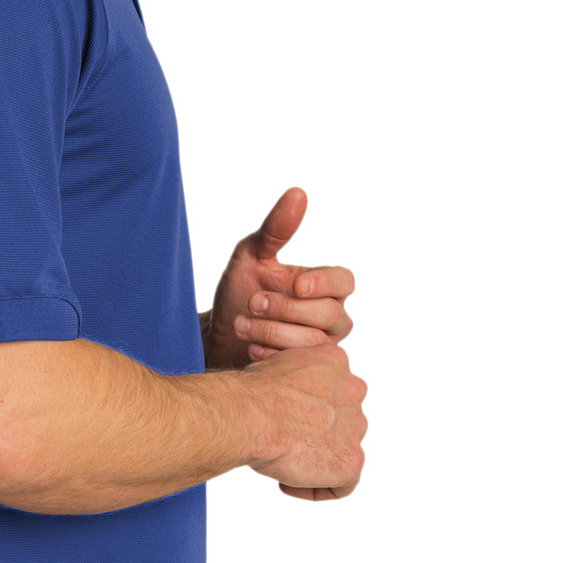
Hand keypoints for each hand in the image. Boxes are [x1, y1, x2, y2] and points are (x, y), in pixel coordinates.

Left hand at [200, 187, 354, 370]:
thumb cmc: (239, 289)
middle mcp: (331, 315)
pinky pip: (302, 366)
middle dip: (287, 309)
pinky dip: (273, 356)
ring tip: (242, 325)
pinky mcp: (307, 369)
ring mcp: (321, 345)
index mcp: (325, 285)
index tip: (295, 285)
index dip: (323, 283)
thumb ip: (276, 229)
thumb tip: (297, 192)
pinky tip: (250, 349)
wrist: (219, 333)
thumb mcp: (252, 253)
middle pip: (328, 314)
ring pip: (315, 343)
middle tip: (252, 302)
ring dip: (274, 333)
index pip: (344, 281)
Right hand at [244, 341, 367, 499]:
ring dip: (317, 459)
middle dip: (316, 432)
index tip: (287, 416)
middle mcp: (353, 391)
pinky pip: (342, 484)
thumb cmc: (251, 392)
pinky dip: (316, 488)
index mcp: (335, 361)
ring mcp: (355, 427)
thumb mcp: (273, 364)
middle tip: (286, 441)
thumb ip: (291, 377)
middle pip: (342, 418)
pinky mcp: (351, 461)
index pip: (332, 387)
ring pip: (342, 449)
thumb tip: (282, 391)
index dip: (308, 405)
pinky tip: (288, 484)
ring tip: (283, 463)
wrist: (251, 415)